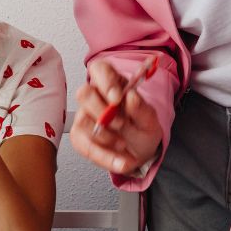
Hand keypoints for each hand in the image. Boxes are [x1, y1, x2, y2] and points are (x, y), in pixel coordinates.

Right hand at [70, 58, 162, 175]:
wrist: (140, 152)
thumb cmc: (142, 129)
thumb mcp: (151, 120)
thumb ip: (142, 109)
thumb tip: (131, 97)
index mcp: (113, 84)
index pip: (100, 69)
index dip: (105, 81)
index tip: (117, 98)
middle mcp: (95, 98)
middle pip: (84, 93)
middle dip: (102, 111)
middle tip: (121, 124)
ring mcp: (85, 117)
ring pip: (83, 121)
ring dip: (106, 137)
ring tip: (124, 144)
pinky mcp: (80, 137)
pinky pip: (84, 146)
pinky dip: (104, 156)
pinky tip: (121, 161)